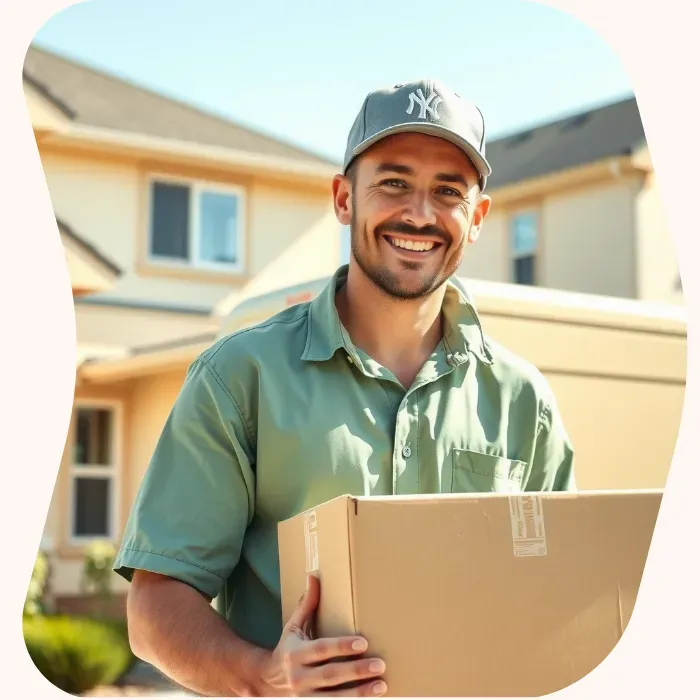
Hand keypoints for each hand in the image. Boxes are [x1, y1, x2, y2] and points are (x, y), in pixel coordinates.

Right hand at [259, 574, 386, 696]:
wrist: (265, 683)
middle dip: (356, 671)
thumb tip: (314, 576)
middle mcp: (298, 677)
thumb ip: (306, 604)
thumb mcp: (293, 627)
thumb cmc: (287, 650)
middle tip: (380, 665)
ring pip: (334, 698)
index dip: (341, 646)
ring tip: (381, 685)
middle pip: (331, 675)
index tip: (363, 643)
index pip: (321, 649)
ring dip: (359, 693)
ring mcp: (303, 698)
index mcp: (296, 653)